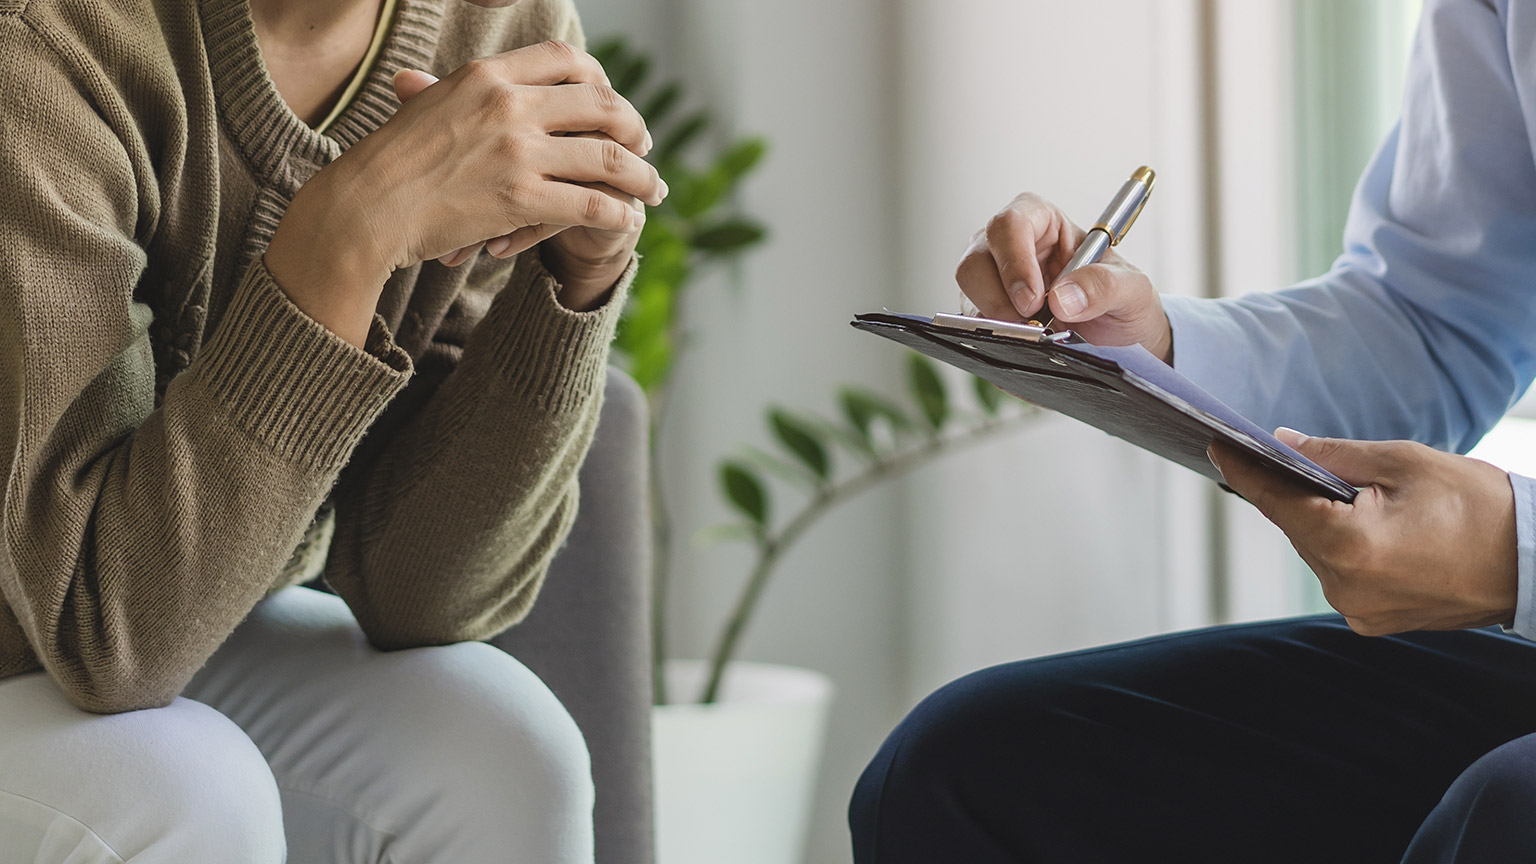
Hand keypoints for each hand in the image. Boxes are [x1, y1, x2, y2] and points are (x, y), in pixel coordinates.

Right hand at [266, 40, 664, 344]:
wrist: (364, 208)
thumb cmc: (387, 164)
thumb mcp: (422, 107)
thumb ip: (448, 92)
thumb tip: (437, 82)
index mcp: (487, 75)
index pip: (567, 60)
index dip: (601, 79)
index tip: (611, 103)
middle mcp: (508, 105)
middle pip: (600, 104)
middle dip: (633, 127)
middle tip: (645, 147)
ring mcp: (517, 152)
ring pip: (606, 157)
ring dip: (640, 176)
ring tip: (653, 189)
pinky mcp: (521, 198)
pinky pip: (591, 203)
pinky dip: (618, 212)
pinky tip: (628, 219)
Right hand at [956, 193, 1171, 361]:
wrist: (1120, 340)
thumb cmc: (1122, 301)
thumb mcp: (1132, 289)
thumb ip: (1104, 286)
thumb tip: (1062, 298)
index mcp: (1043, 223)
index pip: (1011, 224)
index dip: (1015, 260)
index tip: (1034, 299)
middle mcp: (1009, 249)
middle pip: (975, 261)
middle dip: (997, 298)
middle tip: (1030, 325)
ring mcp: (992, 283)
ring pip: (968, 295)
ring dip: (995, 322)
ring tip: (1033, 338)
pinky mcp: (986, 316)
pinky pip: (972, 327)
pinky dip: (994, 342)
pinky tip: (1023, 350)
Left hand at [1209, 428, 1517, 635]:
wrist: (1535, 563)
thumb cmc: (1480, 506)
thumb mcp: (1404, 462)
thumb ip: (1334, 455)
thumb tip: (1283, 442)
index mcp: (1350, 546)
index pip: (1277, 502)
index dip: (1245, 471)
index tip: (1217, 447)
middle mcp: (1344, 586)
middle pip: (1296, 527)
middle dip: (1291, 491)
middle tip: (1284, 456)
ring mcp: (1357, 609)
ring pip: (1316, 550)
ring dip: (1321, 520)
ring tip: (1348, 493)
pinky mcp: (1371, 620)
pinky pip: (1339, 573)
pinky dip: (1342, 546)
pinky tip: (1364, 524)